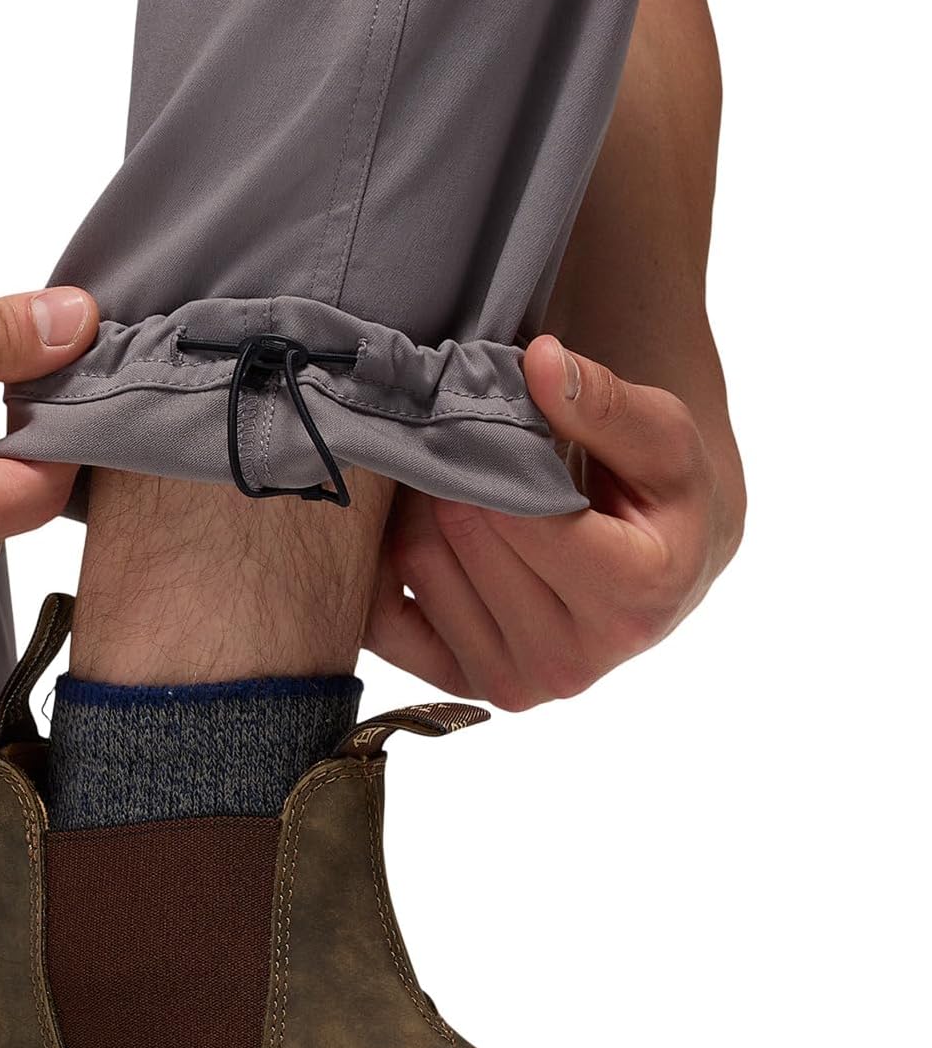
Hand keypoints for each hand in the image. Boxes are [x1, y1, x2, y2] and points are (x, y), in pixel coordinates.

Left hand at [367, 335, 744, 709]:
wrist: (661, 563)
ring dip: (421, 506)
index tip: (497, 417)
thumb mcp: (663, 437)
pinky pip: (384, 617)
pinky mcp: (465, 685)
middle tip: (466, 439)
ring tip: (458, 480)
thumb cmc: (661, 493)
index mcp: (634, 598)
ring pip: (418, 565)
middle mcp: (573, 662)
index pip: (522, 514)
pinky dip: (388, 563)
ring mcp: (516, 684)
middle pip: (461, 534)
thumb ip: (604, 400)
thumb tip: (541, 361)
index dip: (494, 450)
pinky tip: (425, 529)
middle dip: (455, 470)